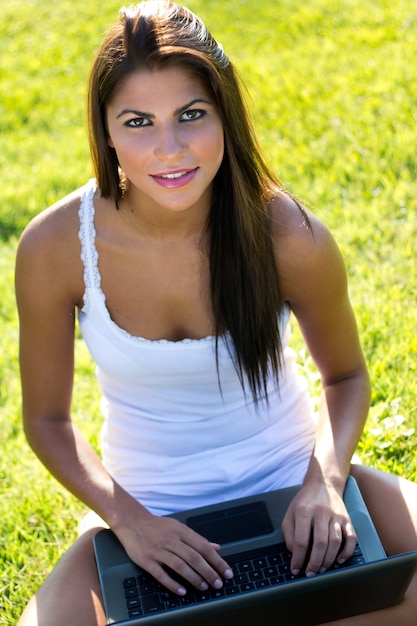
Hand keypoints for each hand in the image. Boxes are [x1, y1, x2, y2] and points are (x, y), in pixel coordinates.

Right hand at [114, 512, 233, 595]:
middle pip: (194, 558)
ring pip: (180, 566)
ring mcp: (158, 550)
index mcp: (181, 531)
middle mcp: (171, 540)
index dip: (217, 561)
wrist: (132, 522)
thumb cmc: (158, 526)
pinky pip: (161, 574)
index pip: (203, 547)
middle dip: (209, 572)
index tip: (226, 572)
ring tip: (203, 587)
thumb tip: (216, 547)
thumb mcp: (179, 527)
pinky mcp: (146, 560)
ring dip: (194, 578)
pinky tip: (182, 591)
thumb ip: (198, 538)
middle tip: (218, 583)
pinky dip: (173, 584)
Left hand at [281, 481, 356, 576]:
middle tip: (310, 573)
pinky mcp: (347, 519)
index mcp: (304, 511)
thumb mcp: (290, 513)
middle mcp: (321, 513)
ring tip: (321, 569)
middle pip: (320, 543)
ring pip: (335, 542)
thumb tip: (294, 553)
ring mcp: (336, 516)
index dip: (298, 558)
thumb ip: (289, 533)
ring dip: (328, 560)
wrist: (323, 483)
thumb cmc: (305, 501)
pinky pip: (351, 538)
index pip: (301, 540)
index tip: (295, 569)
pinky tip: (340, 560)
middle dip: (314, 563)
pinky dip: (347, 552)